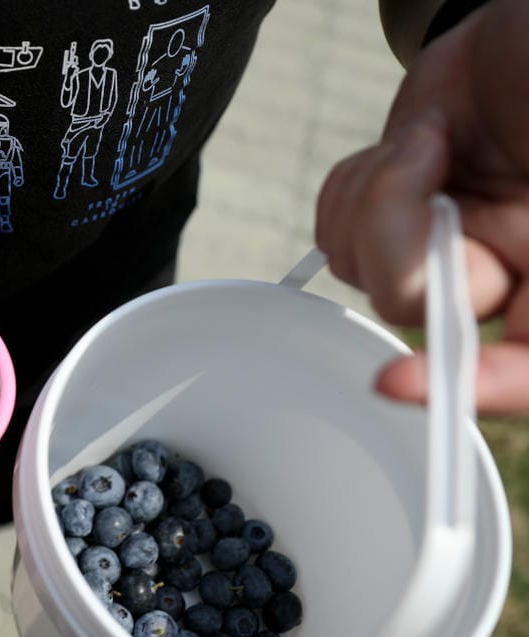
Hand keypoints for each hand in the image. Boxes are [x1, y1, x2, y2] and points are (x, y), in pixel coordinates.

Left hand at [315, 0, 528, 414]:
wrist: (515, 37)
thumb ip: (525, 230)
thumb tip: (452, 289)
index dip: (475, 387)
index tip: (399, 379)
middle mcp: (513, 274)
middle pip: (416, 305)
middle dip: (400, 228)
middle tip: (433, 159)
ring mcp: (451, 252)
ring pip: (364, 269)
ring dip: (378, 194)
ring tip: (432, 142)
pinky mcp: (400, 227)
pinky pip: (339, 235)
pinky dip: (356, 185)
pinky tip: (408, 150)